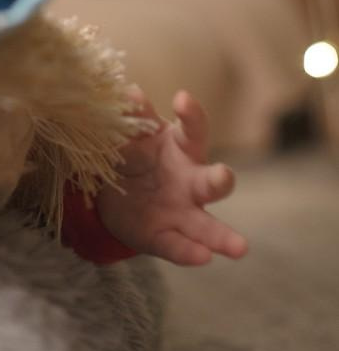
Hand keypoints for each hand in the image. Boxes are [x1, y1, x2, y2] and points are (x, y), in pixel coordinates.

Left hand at [96, 89, 248, 266]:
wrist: (110, 195)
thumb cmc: (132, 156)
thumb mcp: (128, 137)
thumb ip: (132, 121)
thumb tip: (130, 92)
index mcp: (180, 149)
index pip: (193, 129)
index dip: (191, 115)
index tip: (182, 100)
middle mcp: (190, 181)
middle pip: (212, 181)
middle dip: (220, 180)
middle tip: (223, 177)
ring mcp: (181, 213)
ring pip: (207, 226)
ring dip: (223, 237)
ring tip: (240, 247)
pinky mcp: (164, 238)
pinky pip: (178, 247)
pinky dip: (190, 253)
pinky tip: (202, 258)